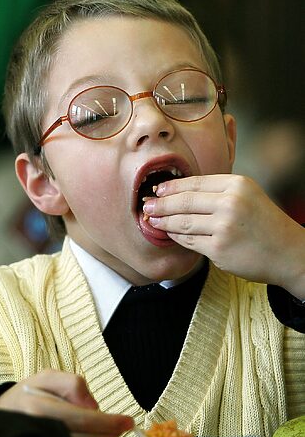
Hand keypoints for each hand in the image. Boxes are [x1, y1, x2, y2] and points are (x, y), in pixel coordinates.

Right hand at [0, 369, 133, 436]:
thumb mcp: (46, 376)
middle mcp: (40, 429)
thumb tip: (92, 405)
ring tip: (113, 428)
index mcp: (39, 407)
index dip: (107, 421)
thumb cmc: (28, 392)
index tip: (127, 421)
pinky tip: (94, 434)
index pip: (81, 418)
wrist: (2, 413)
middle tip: (126, 425)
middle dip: (108, 431)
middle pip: (83, 436)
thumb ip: (71, 383)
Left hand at [143, 174, 304, 297]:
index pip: (194, 183)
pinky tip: (168, 233)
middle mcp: (230, 203)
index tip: (157, 190)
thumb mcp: (247, 195)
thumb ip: (217, 191)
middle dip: (160, 204)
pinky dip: (175, 236)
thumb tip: (178, 191)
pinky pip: (188, 240)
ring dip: (162, 221)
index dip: (171, 187)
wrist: (290, 253)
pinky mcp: (219, 249)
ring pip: (182, 222)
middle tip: (146, 206)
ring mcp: (224, 227)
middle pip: (183, 201)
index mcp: (237, 185)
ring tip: (151, 220)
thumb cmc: (264, 224)